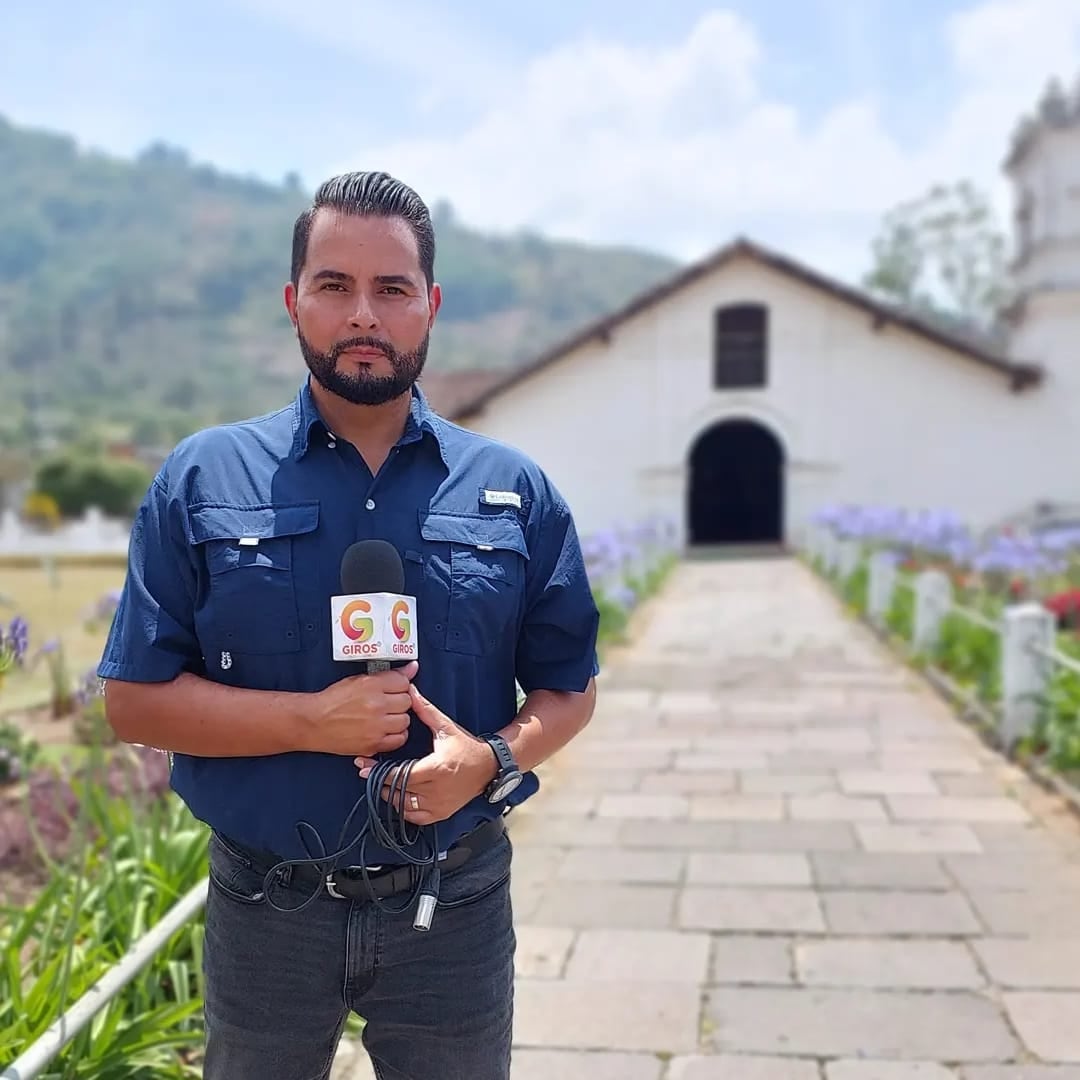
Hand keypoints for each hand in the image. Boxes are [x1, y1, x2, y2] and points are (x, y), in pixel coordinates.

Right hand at [304, 660, 417, 756]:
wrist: (312, 722)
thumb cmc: (332, 701)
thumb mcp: (358, 680)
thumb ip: (388, 675)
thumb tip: (413, 668)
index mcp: (372, 685)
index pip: (404, 682)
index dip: (399, 686)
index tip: (393, 690)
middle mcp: (376, 705)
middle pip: (406, 702)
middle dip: (399, 702)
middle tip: (387, 704)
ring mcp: (376, 726)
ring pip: (405, 721)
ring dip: (398, 719)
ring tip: (385, 718)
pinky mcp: (373, 744)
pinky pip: (399, 739)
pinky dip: (395, 736)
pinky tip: (385, 731)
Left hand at [354, 682, 496, 824]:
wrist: (489, 766)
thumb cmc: (466, 746)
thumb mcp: (446, 727)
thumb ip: (425, 710)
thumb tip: (410, 691)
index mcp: (436, 768)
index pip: (399, 775)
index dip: (379, 771)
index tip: (364, 766)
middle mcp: (437, 790)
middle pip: (397, 791)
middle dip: (380, 781)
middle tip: (368, 772)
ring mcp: (439, 805)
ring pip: (403, 806)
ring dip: (390, 795)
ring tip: (383, 782)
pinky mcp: (441, 813)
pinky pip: (415, 817)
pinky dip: (404, 808)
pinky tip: (400, 796)